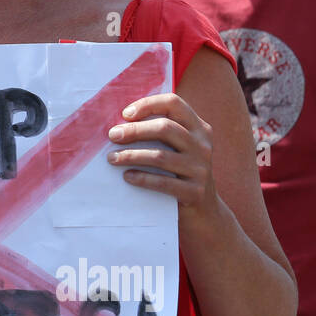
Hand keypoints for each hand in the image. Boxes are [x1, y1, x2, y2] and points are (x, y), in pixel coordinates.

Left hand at [106, 93, 217, 220]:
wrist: (203, 211)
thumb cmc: (179, 172)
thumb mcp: (178, 148)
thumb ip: (160, 132)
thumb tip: (120, 122)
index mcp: (199, 128)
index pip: (174, 103)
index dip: (148, 104)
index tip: (125, 114)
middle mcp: (203, 145)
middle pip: (165, 128)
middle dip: (134, 130)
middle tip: (112, 135)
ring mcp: (201, 169)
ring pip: (160, 156)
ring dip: (131, 155)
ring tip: (112, 158)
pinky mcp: (195, 192)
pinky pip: (163, 182)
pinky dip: (142, 178)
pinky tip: (127, 176)